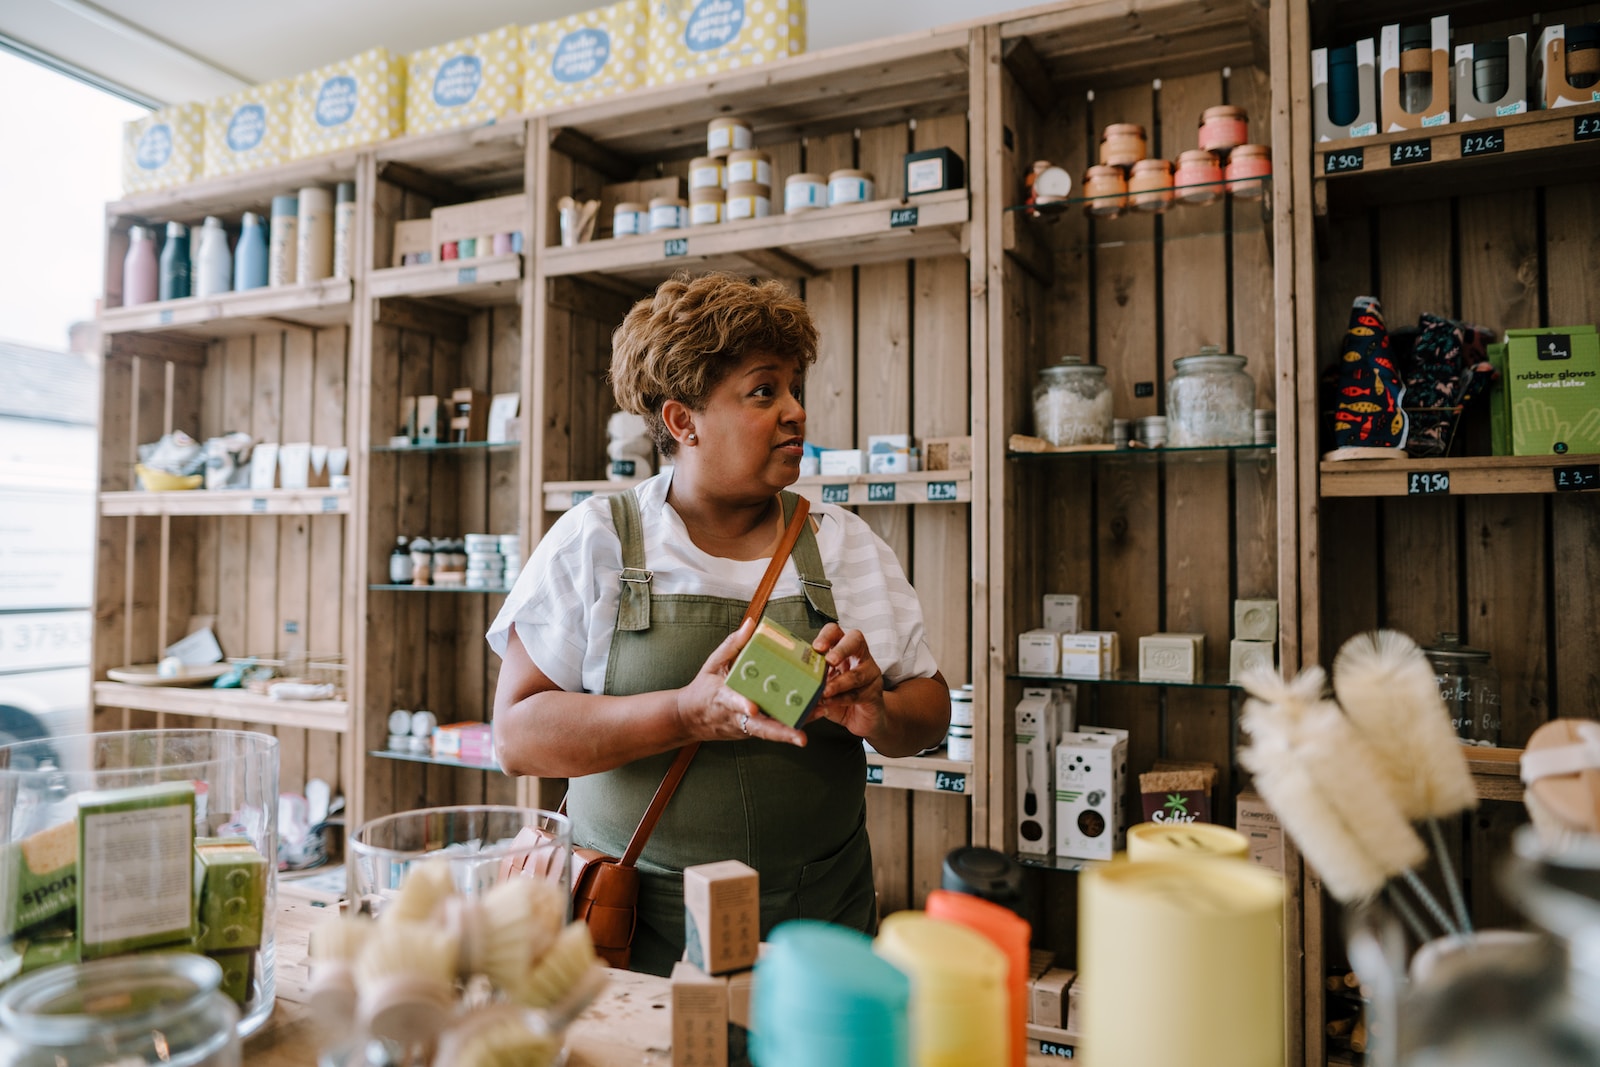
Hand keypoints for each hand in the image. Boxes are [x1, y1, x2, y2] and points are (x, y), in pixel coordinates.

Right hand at [675, 619, 807, 746]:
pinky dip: (793, 724)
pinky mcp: (751, 732)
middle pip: (759, 728)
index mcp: (722, 697)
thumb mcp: (713, 663)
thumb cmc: (703, 687)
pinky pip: (773, 729)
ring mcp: (744, 727)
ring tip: (819, 717)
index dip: (742, 704)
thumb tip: (751, 623)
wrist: (690, 718)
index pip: (732, 701)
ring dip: (793, 729)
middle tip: (801, 737)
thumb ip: (733, 644)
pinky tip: (815, 714)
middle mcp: (735, 717)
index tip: (753, 708)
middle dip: (781, 733)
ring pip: (770, 732)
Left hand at [808, 623, 888, 738]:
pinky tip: (829, 704)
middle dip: (841, 650)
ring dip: (838, 683)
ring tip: (824, 691)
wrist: (861, 718)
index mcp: (842, 649)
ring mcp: (870, 673)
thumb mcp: (823, 686)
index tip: (816, 648)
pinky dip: (841, 699)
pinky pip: (858, 694)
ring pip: (857, 674)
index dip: (827, 636)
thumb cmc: (839, 697)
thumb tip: (789, 685)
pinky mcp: (875, 693)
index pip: (836, 632)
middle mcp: (859, 656)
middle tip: (829, 661)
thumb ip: (810, 682)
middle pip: (855, 640)